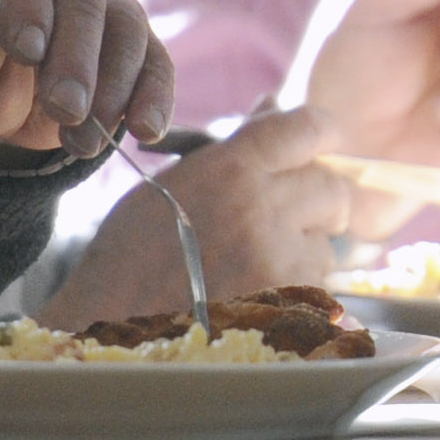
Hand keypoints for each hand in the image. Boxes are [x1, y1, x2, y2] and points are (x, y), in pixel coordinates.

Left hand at [0, 0, 171, 160]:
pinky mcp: (133, 42)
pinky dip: (154, 97)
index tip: (28, 53)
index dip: (27, 4)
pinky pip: (155, 62)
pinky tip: (145, 130)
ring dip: (113, 88)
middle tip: (65, 110)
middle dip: (77, 59)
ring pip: (127, 28)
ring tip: (85, 140)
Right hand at [42, 106, 344, 326]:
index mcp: (231, 170)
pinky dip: (294, 294)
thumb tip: (274, 104)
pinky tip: (248, 302)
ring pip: (325, 245)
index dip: (321, 135)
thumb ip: (229, 147)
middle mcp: (264, 209)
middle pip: (330, 187)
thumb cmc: (130, 261)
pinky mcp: (291, 307)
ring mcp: (281, 261)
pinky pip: (316, 290)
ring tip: (246, 273)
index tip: (318, 148)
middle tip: (280, 224)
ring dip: (300, 254)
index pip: (309, 128)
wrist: (109, 335)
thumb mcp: (169, 188)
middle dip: (316, 203)